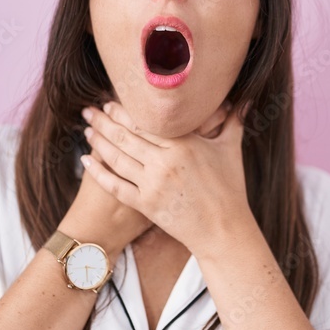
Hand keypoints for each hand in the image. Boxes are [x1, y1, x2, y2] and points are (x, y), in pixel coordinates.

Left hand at [80, 98, 253, 255]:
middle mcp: (165, 161)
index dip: (124, 111)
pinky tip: (85, 160)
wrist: (224, 230)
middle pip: (126, 136)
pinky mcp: (146, 205)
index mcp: (185, 144)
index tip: (110, 101)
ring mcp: (154, 184)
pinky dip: (98, 172)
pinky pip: (115, 185)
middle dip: (104, 121)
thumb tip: (243, 99)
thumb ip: (233, 121)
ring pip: (117, 157)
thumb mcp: (231, 150)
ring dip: (98, 141)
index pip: (146, 121)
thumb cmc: (231, 189)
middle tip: (89, 110)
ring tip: (87, 129)